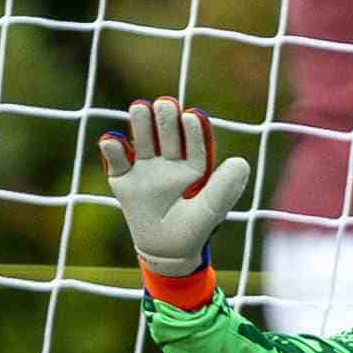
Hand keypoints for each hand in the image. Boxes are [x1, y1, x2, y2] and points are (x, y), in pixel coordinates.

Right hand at [98, 98, 253, 277]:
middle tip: (165, 103)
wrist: (167, 250)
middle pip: (167, 137)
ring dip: (141, 126)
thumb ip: (226, 187)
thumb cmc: (194, 228)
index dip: (194, 131)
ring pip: (143, 142)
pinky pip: (117, 161)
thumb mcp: (212, 209)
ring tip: (140, 107)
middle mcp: (169, 162)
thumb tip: (240, 161)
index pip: (194, 145)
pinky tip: (112, 139)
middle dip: (166, 120)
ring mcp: (145, 169)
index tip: (193, 116)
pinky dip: (113, 150)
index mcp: (194, 167)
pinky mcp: (123, 179)